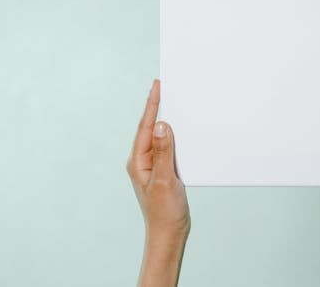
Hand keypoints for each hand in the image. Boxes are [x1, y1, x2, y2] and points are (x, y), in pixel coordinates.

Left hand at [126, 79, 189, 286]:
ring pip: (159, 136)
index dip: (152, 104)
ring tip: (171, 100)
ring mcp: (153, 165)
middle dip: (157, 106)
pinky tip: (181, 128)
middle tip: (163, 85)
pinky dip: (174, 134)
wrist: (169, 234)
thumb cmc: (164, 211)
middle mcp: (143, 160)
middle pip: (150, 127)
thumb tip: (161, 125)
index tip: (157, 85)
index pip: (146, 126)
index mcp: (138, 160)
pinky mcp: (163, 170)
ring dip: (165, 119)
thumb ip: (164, 152)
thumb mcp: (165, 180)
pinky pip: (168, 146)